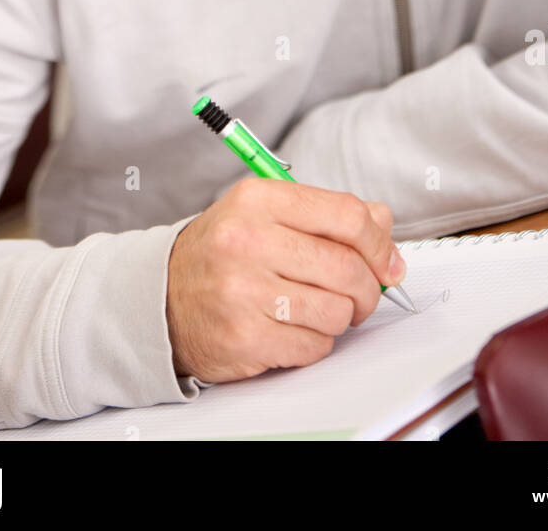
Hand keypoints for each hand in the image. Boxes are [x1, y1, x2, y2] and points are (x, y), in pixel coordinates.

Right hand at [165, 175, 406, 382]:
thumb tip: (384, 225)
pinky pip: (313, 347)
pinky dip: (314, 343)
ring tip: (316, 309)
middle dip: (366, 287)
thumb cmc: (223, 253)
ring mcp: (243, 291)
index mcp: (259, 199)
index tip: (387, 261)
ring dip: (339, 317)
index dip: (378, 242)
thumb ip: (327, 216)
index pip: (346, 215)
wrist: (161, 297)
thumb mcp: (267, 214)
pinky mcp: (243, 337)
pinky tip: (292, 329)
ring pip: (336, 311)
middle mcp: (248, 240)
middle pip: (346, 267)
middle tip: (360, 294)